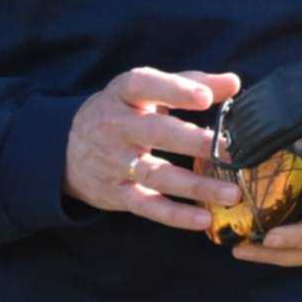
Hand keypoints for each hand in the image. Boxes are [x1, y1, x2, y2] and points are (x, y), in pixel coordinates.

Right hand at [64, 67, 241, 230]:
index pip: (144, 85)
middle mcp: (116, 127)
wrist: (67, 151)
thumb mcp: (146, 90)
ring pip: (156, 175)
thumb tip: (234, 82)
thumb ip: (190, 83)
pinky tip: (205, 219)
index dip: (174, 90)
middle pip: (155, 132)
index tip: (205, 98)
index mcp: (124, 94)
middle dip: (194, 141)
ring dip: (195, 186)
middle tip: (231, 150)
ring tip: (232, 193)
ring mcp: (115, 163)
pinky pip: (148, 206)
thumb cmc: (124, 112)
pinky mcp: (117, 194)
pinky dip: (176, 215)